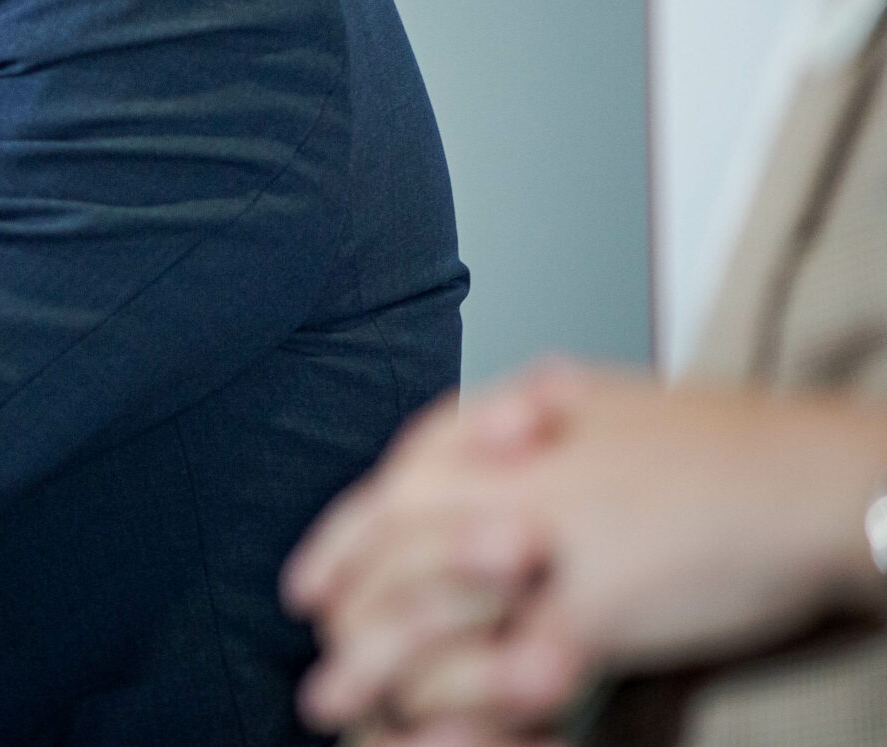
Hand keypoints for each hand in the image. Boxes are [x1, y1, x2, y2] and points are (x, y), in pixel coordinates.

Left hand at [285, 361, 886, 735]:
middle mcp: (501, 475)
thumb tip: (490, 415)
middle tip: (315, 674)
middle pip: (387, 554)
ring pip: (425, 612)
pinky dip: (470, 708)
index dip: (337, 547)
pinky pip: (511, 669)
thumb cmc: (716, 447)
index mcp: (495, 427)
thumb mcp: (594, 403)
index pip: (385, 491)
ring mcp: (544, 536)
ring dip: (373, 670)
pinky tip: (437, 740)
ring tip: (333, 709)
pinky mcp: (596, 599)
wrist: (808, 476)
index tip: (306, 590)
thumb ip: (525, 416)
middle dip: (342, 619)